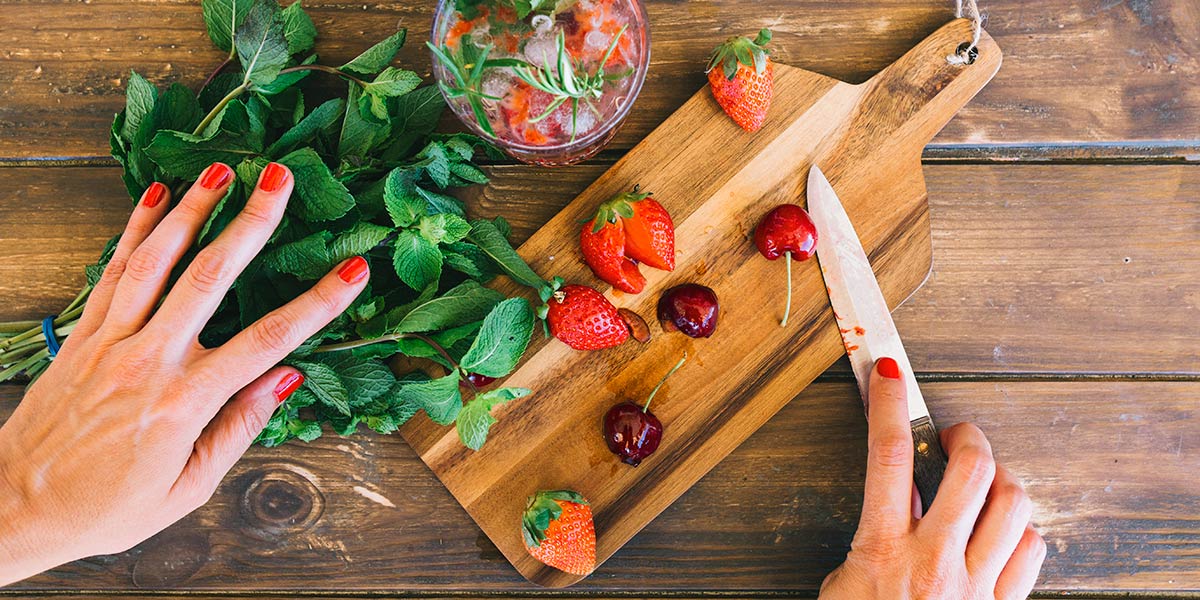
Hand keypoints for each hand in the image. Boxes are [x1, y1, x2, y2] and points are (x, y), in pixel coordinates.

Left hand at [0, 163, 369, 585]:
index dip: (318, 303)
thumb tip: (287, 377)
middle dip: (250, 222)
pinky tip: (155, 195)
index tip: (353, 270)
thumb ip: (239, 427)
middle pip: (211, 278)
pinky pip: (113, 270)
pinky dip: (136, 229)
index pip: (268, 341)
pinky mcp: (82, 334)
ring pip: (157, 260)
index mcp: (185, 403)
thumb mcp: (188, 487)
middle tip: (279, 179)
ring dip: (192, 209)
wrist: (16, 506)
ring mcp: (110, 341)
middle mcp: (149, 361)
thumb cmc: (107, 507)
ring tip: (222, 169)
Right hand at [819, 357, 1045, 598]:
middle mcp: (935, 563)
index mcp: (883, 552)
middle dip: (965, 437)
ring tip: (979, 485)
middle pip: (971, 469)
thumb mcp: (841, 590)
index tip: (889, 375)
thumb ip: (869, 546)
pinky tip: (999, 534)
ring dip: (998, 483)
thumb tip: (892, 510)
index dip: (888, 407)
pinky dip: (1020, 532)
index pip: (886, 458)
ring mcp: (976, 586)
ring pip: (1013, 505)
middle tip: (952, 437)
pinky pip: (1032, 552)